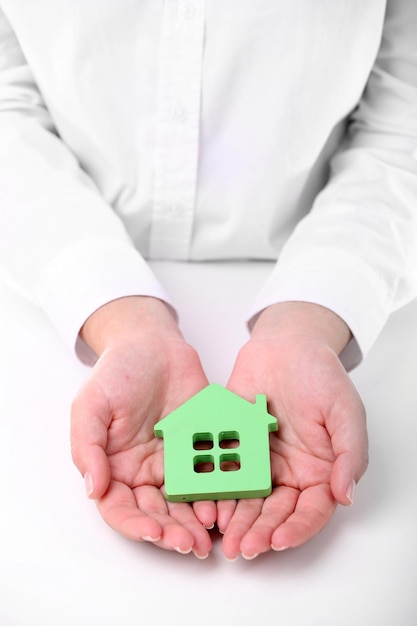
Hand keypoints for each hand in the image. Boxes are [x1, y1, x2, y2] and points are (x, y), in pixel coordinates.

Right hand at [70, 296, 214, 557]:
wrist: (154, 343)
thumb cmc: (117, 371)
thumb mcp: (90, 405)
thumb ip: (88, 447)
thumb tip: (93, 489)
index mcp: (115, 467)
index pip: (121, 509)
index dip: (136, 525)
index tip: (155, 532)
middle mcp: (145, 471)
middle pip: (157, 513)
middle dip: (173, 532)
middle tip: (193, 544)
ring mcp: (175, 461)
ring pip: (186, 502)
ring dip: (197, 521)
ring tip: (212, 533)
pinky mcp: (201, 447)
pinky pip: (211, 474)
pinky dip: (219, 492)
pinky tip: (227, 502)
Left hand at [218, 302, 367, 559]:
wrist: (286, 345)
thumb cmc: (321, 375)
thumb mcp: (346, 413)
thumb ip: (349, 455)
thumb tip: (346, 496)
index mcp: (319, 470)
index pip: (310, 511)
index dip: (296, 529)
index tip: (278, 540)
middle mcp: (288, 471)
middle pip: (275, 512)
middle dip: (259, 532)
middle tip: (242, 548)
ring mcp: (259, 460)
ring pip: (247, 499)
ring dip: (236, 519)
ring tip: (222, 535)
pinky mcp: (235, 444)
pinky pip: (224, 471)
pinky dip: (216, 488)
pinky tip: (207, 501)